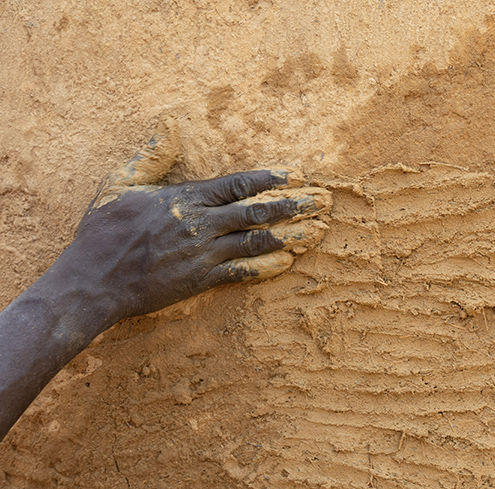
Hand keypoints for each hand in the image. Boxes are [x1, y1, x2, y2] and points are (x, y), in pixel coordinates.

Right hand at [61, 117, 330, 320]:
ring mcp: (203, 254)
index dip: (272, 179)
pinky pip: (241, 273)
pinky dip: (266, 267)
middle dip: (296, 205)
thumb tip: (170, 124)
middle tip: (326, 201)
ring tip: (320, 230)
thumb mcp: (119, 183)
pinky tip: (289, 262)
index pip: (238, 184)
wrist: (92, 281)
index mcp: (185, 199)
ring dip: (293, 235)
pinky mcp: (200, 281)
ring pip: (257, 242)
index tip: (299, 174)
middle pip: (258, 212)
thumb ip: (150, 156)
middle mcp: (201, 225)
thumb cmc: (103, 231)